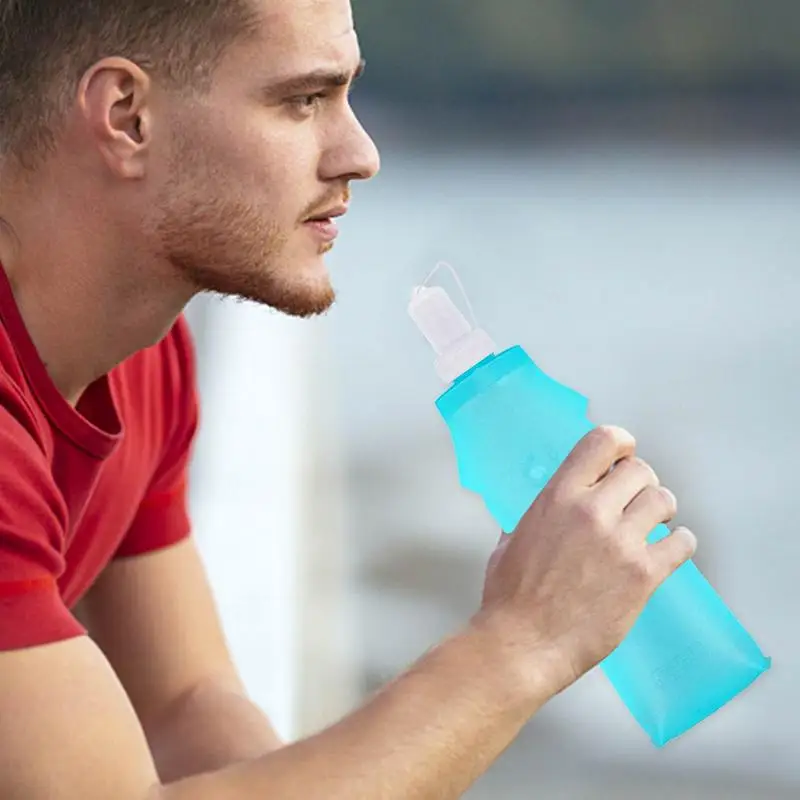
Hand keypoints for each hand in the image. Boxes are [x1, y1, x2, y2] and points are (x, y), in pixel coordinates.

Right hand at [476, 425, 695, 695]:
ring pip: (664, 500)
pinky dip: (680, 544)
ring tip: (653, 525)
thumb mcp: (511, 540)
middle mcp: (591, 511)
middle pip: (641, 470)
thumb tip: (547, 511)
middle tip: (635, 502)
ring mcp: (620, 542)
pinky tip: (669, 550)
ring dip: (660, 511)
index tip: (622, 458)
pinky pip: (682, 543)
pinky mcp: (642, 575)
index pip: (604, 441)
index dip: (620, 445)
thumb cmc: (511, 598)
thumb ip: (537, 518)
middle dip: (640, 483)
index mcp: (558, 496)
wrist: (523, 643)